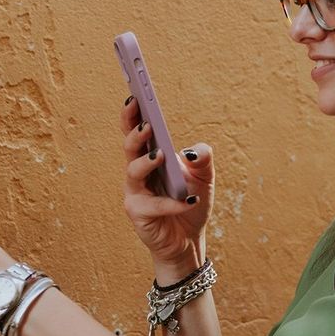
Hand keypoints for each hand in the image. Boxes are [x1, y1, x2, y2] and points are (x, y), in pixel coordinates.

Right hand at [120, 95, 213, 278]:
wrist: (188, 240)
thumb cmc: (190, 203)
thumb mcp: (204, 177)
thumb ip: (202, 159)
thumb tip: (191, 152)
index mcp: (150, 157)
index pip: (136, 130)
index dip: (133, 113)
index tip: (135, 95)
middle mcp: (138, 172)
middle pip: (129, 146)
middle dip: (135, 131)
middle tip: (147, 122)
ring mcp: (135, 193)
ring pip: (133, 172)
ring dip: (146, 162)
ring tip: (161, 154)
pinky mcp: (139, 214)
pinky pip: (153, 205)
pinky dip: (171, 203)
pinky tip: (187, 201)